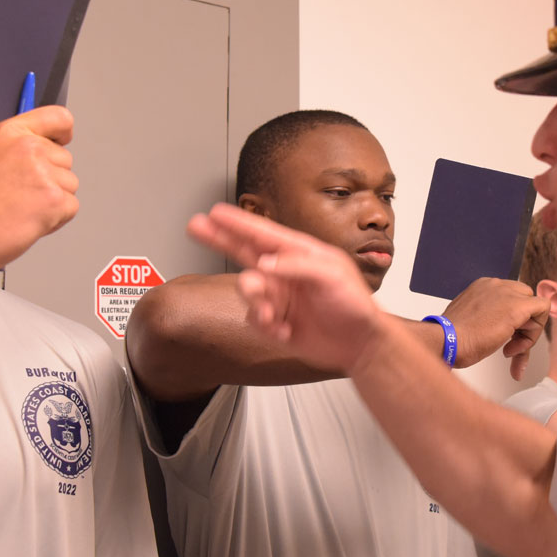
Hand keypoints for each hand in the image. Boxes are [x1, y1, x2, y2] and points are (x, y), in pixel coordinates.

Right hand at [0, 105, 78, 271]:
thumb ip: (11, 145)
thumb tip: (33, 145)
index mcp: (11, 132)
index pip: (58, 117)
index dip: (63, 132)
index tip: (62, 141)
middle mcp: (30, 147)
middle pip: (64, 159)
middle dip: (50, 178)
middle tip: (19, 195)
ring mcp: (44, 173)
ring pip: (69, 185)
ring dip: (52, 200)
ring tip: (20, 209)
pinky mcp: (54, 200)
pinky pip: (70, 207)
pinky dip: (55, 220)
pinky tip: (27, 221)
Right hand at [187, 204, 383, 371]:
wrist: (359, 343)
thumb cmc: (354, 304)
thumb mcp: (332, 275)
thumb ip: (298, 266)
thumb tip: (265, 263)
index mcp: (299, 253)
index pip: (262, 233)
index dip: (238, 223)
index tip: (216, 212)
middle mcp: (284, 271)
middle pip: (243, 250)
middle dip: (219, 239)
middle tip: (196, 226)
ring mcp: (278, 296)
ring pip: (248, 291)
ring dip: (256, 301)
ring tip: (271, 314)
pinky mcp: (275, 321)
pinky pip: (255, 319)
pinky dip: (266, 325)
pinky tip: (285, 330)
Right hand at [440, 278, 548, 376]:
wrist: (447, 341)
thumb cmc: (453, 338)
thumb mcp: (471, 322)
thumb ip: (489, 319)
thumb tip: (503, 330)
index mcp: (483, 287)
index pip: (511, 298)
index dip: (512, 321)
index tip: (502, 338)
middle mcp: (495, 285)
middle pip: (525, 300)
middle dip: (523, 326)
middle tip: (510, 346)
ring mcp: (506, 293)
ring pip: (535, 307)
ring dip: (527, 334)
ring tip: (509, 351)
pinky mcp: (517, 306)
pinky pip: (544, 309)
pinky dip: (535, 332)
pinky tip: (518, 347)